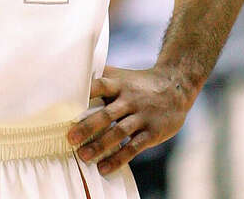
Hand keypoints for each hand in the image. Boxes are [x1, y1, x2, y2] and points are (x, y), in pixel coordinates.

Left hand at [67, 64, 195, 174]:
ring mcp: (143, 116)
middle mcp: (131, 99)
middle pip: (107, 113)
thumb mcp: (123, 75)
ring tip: (83, 156)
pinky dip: (119, 158)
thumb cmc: (141, 83)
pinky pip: (134, 147)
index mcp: (120, 84)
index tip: (66, 106)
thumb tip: (72, 75)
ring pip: (119, 132)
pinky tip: (104, 167)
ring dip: (100, 145)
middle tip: (71, 138)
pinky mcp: (153, 132)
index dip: (84, 94)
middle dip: (88, 127)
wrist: (177, 86)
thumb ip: (101, 77)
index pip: (100, 86)